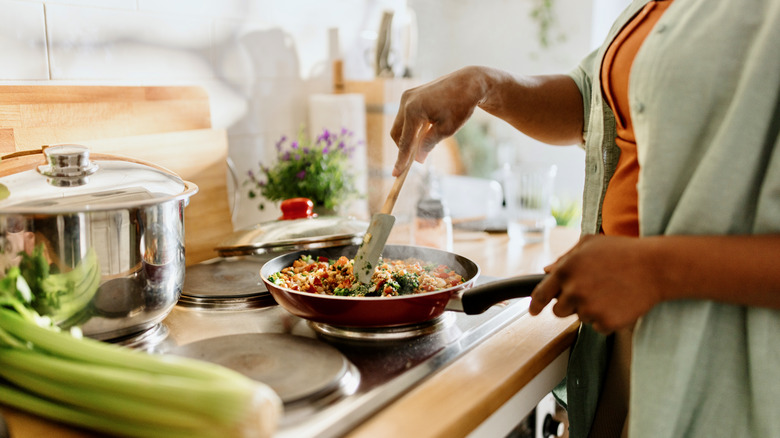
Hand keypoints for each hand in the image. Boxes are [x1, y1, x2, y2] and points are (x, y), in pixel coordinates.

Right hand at [390, 66, 486, 175]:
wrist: (468, 83)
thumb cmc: (461, 106)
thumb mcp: (447, 130)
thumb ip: (428, 144)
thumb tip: (417, 160)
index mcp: (413, 111)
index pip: (405, 142)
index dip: (401, 160)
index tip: (396, 174)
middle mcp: (406, 102)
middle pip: (396, 133)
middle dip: (403, 148)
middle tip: (413, 161)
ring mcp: (407, 96)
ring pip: (400, 125)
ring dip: (408, 137)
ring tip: (423, 144)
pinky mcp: (410, 95)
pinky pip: (405, 116)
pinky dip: (412, 127)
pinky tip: (425, 131)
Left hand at [528, 235, 665, 332]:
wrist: (656, 267)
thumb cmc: (624, 251)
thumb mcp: (590, 244)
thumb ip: (565, 258)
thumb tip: (547, 271)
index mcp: (566, 270)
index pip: (541, 294)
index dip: (535, 305)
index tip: (533, 311)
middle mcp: (574, 290)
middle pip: (559, 310)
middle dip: (570, 304)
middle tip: (590, 291)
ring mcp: (589, 308)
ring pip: (580, 318)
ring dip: (590, 309)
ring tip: (610, 291)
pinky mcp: (606, 322)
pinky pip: (598, 327)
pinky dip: (606, 319)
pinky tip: (619, 302)